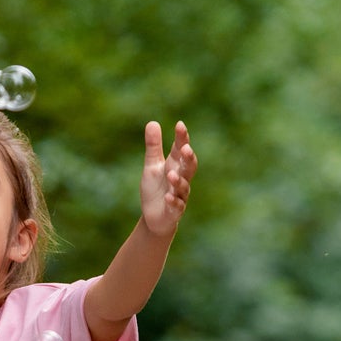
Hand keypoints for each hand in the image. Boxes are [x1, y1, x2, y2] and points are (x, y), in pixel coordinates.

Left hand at [140, 121, 197, 238]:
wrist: (154, 217)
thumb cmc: (155, 189)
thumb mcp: (151, 166)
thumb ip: (153, 147)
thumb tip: (152, 122)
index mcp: (175, 165)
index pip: (181, 149)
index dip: (182, 138)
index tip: (179, 125)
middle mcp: (181, 178)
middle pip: (189, 167)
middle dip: (188, 158)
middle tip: (185, 148)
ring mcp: (179, 195)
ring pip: (183, 186)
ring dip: (178, 180)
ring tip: (170, 173)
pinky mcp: (175, 210)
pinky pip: (177, 205)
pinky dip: (173, 201)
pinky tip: (167, 197)